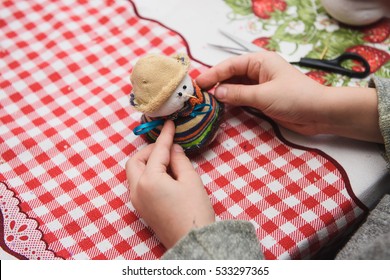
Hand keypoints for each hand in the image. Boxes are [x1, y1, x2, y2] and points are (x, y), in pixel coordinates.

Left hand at [126, 120, 214, 248]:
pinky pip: (138, 184)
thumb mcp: (191, 180)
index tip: (169, 123)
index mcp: (148, 180)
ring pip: (134, 172)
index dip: (165, 136)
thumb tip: (173, 149)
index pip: (157, 151)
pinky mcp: (141, 209)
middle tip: (167, 148)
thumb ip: (179, 160)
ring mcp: (136, 201)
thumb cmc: (194, 210)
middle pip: (135, 161)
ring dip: (147, 163)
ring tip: (168, 162)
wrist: (192, 242)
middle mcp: (136, 190)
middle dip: (149, 151)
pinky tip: (164, 176)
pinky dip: (147, 174)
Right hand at [196, 51, 381, 142]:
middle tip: (199, 94)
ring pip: (236, 87)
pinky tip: (222, 106)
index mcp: (260, 62)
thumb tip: (216, 93)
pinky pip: (243, 98)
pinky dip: (232, 102)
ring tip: (206, 101)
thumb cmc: (295, 98)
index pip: (231, 65)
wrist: (319, 114)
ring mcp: (261, 86)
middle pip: (231, 75)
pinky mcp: (263, 99)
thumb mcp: (263, 95)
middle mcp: (259, 71)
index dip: (213, 74)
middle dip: (216, 83)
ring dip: (223, 93)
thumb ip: (238, 94)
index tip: (198, 84)